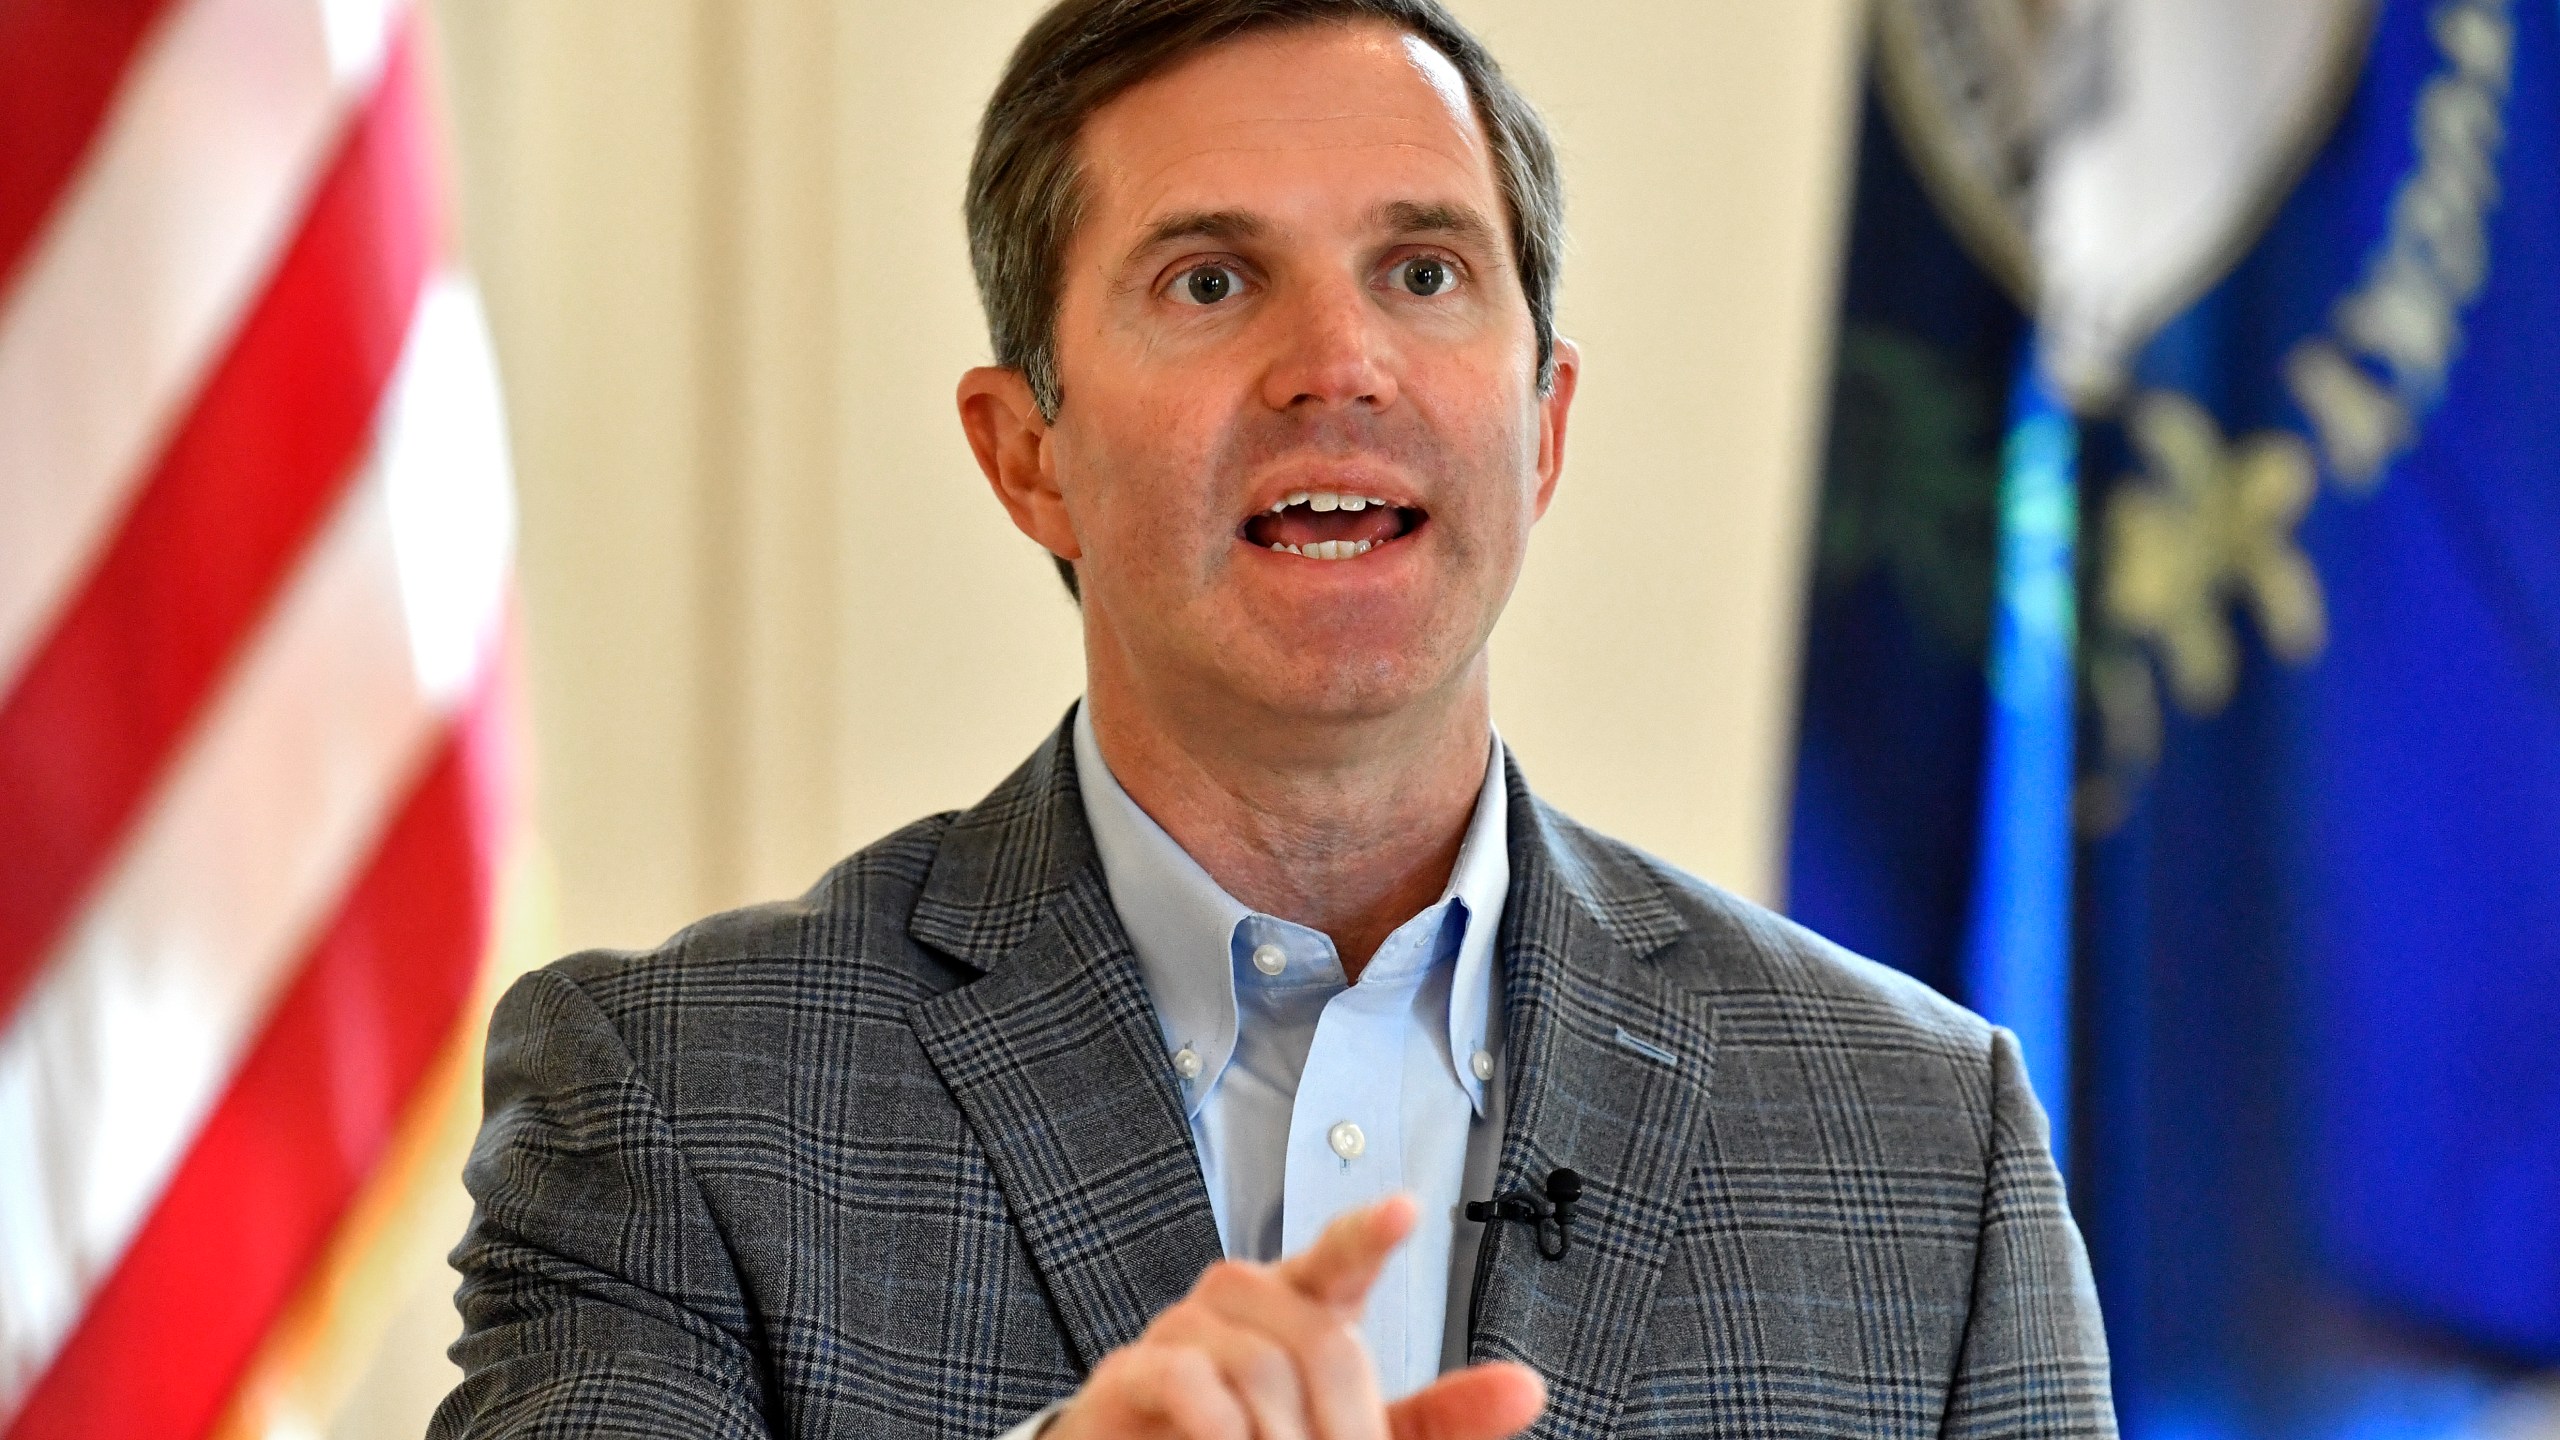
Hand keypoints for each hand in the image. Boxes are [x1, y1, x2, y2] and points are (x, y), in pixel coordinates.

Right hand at [1046, 1194, 1545, 1439]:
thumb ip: (1439, 1416)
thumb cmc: (1262, 1438)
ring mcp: (1184, 1330)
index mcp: (1306, 1304)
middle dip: (1347, 1425)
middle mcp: (1245, 1299)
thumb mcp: (1357, 1433)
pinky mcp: (1131, 1372)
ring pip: (1260, 1367)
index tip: (1404, 1212)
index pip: (1342, 1256)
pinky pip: (1185, 1379)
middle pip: (1321, 1341)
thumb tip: (1530, 1389)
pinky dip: (1218, 1425)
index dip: (1369, 1234)